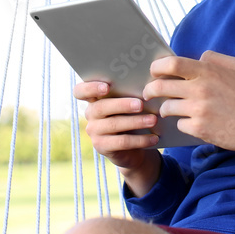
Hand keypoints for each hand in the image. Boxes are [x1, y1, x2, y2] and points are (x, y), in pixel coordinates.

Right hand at [73, 80, 161, 196]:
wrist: (132, 147)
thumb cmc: (132, 116)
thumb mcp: (129, 103)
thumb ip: (130, 93)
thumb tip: (145, 85)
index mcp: (94, 98)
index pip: (80, 91)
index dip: (90, 87)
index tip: (107, 87)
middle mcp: (90, 114)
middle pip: (100, 107)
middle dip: (122, 105)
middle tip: (140, 105)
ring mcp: (94, 131)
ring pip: (113, 124)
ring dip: (136, 122)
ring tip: (153, 120)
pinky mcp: (101, 146)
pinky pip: (121, 142)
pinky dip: (140, 140)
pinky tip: (153, 138)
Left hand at [143, 50, 234, 156]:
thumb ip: (215, 58)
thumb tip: (197, 58)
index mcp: (208, 71)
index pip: (172, 63)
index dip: (157, 67)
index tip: (154, 72)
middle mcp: (200, 89)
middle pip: (160, 86)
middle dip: (150, 90)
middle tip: (149, 93)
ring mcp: (199, 110)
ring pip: (166, 108)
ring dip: (165, 109)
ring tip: (170, 110)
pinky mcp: (199, 129)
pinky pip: (179, 124)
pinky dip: (183, 124)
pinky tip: (192, 123)